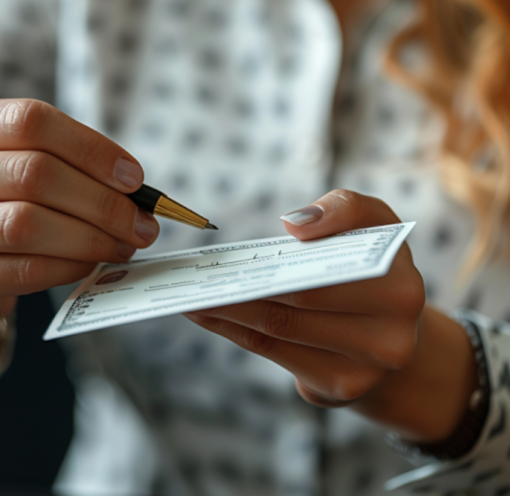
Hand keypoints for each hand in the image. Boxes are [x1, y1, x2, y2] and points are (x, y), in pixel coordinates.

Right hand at [0, 98, 159, 325]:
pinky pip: (21, 270)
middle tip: (142, 221)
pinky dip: (68, 266)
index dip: (92, 149)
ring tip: (124, 242)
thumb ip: (57, 159)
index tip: (133, 177)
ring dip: (91, 237)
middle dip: (102, 201)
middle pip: (32, 174)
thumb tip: (129, 183)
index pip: (28, 121)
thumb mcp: (7, 162)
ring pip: (26, 225)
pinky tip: (90, 262)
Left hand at [186, 190, 476, 441]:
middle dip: (248, 277)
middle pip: (304, 293)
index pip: (359, 242)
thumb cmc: (367, 275)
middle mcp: (395, 324)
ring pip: (281, 325)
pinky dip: (233, 329)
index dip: (326, 227)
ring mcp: (369, 363)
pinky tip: (206, 313)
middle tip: (204, 266)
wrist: (389, 344)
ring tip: (194, 289)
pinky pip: (272, 351)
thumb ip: (343, 210)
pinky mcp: (340, 386)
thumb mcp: (372, 230)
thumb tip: (296, 223)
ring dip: (228, 306)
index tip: (287, 226)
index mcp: (402, 277)